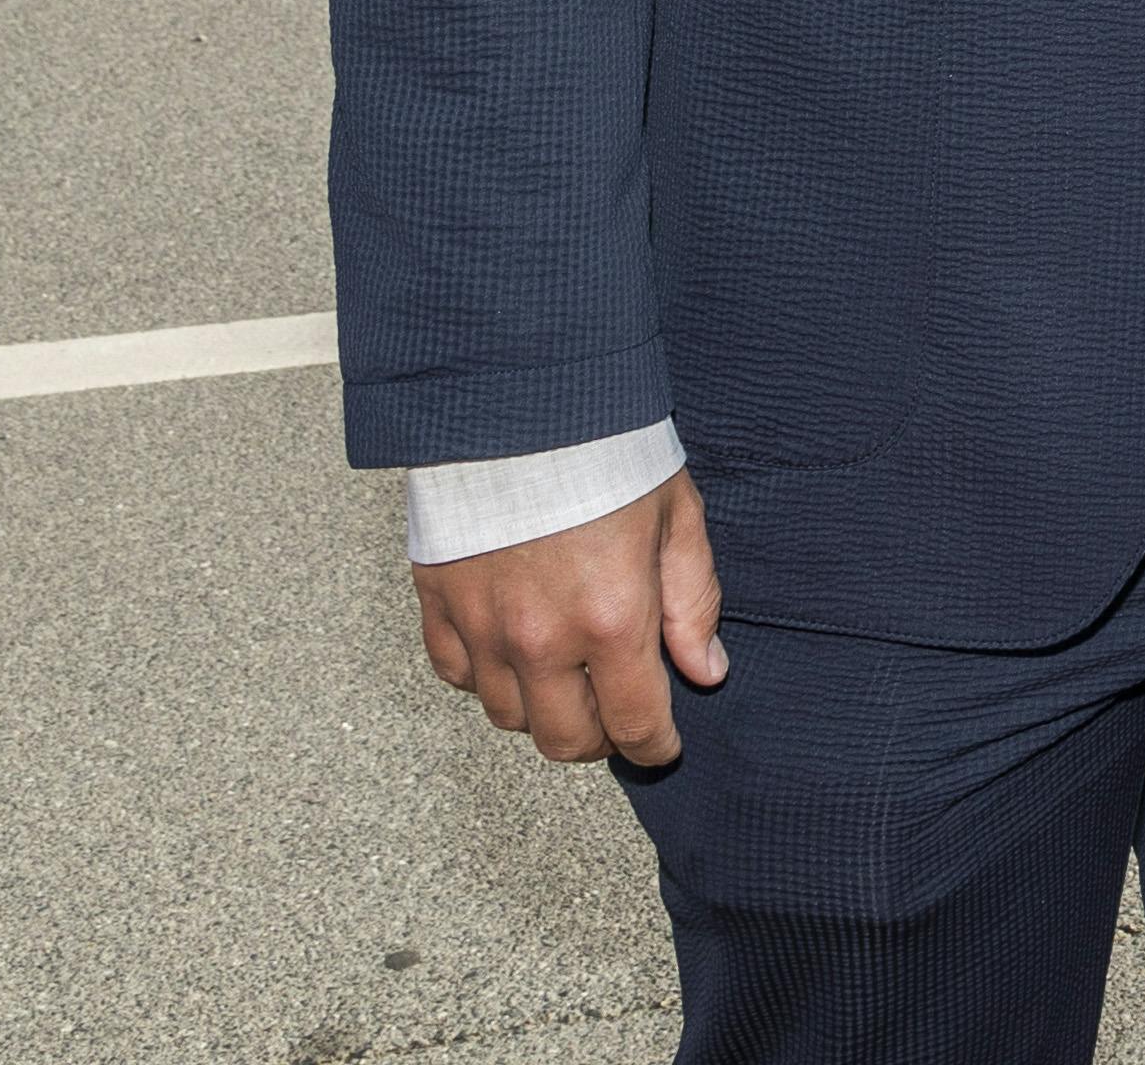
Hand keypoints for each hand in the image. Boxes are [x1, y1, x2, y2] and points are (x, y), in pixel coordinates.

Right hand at [412, 471, 726, 766]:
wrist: (519, 396)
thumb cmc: (606, 449)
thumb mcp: (676, 518)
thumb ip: (693, 602)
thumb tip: (706, 670)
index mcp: (612, 619)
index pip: (634, 725)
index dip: (655, 747)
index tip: (663, 744)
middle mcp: (541, 637)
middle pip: (564, 740)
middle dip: (599, 740)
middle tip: (615, 714)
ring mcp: (483, 625)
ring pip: (508, 715)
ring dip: (542, 709)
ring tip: (567, 675)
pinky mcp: (438, 602)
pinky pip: (456, 674)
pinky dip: (485, 675)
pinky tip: (513, 648)